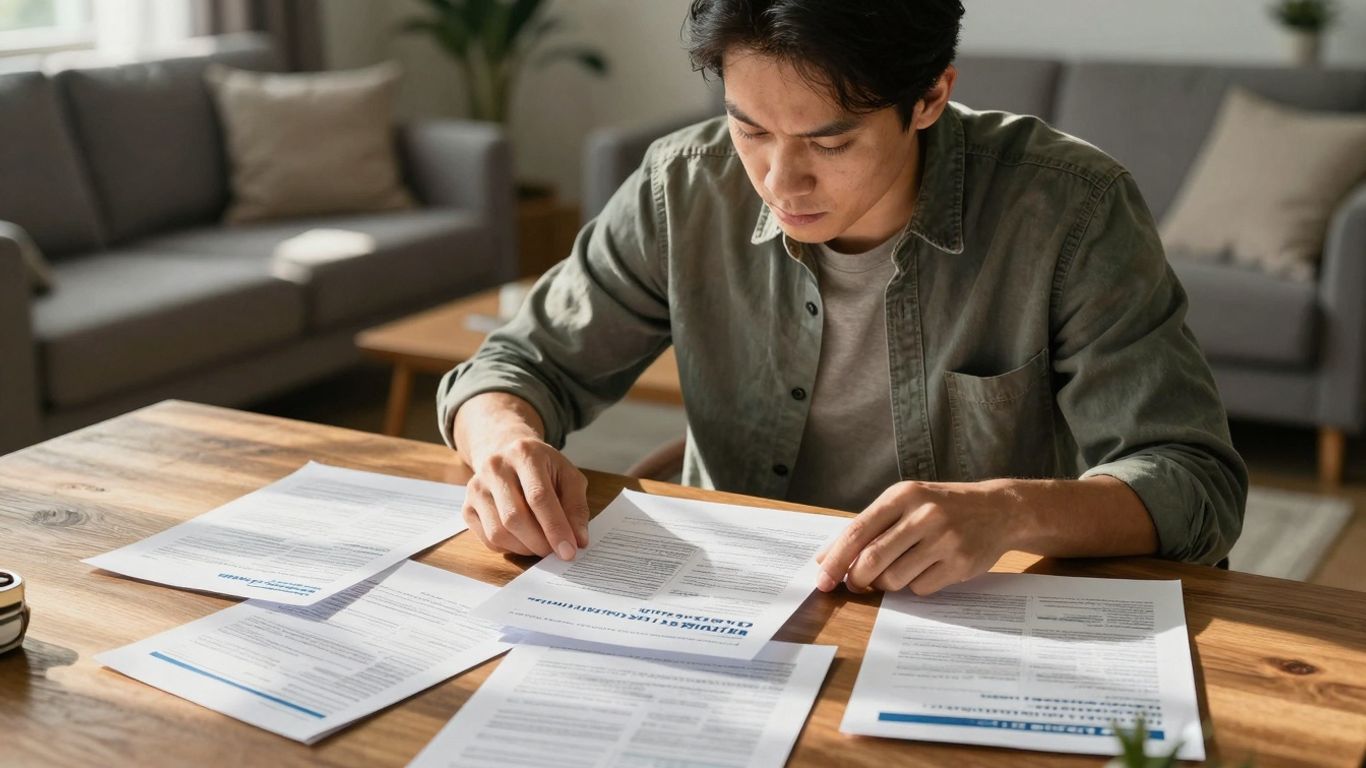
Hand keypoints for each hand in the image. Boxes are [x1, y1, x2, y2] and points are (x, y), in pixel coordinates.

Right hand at [461, 436, 589, 559]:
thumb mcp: (568, 476)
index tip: (569, 551)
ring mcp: (476, 487)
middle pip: (515, 517)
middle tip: (556, 553)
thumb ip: (576, 506)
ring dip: (525, 548)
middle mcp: (495, 467)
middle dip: (540, 543)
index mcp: (525, 454)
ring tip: (541, 545)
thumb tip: (578, 540)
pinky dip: (510, 548)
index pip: (538, 497)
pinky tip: (523, 539)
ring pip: (498, 532)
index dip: (555, 528)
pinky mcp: (467, 506)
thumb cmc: (543, 467)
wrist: (507, 453)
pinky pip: (488, 539)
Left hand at [814, 480, 1018, 595]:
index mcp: (903, 495)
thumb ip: (869, 526)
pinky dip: (914, 585)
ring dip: (886, 584)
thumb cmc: (942, 507)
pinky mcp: (960, 563)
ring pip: (894, 579)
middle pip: (872, 559)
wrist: (1000, 509)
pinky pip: (920, 588)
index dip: (835, 559)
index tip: (822, 579)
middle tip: (855, 584)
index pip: (857, 532)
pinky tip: (925, 569)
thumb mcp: (907, 502)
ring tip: (896, 571)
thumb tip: (826, 558)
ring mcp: (944, 540)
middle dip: (856, 578)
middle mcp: (923, 515)